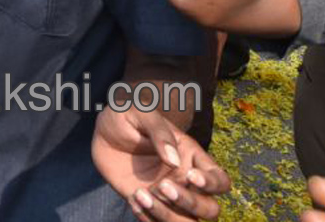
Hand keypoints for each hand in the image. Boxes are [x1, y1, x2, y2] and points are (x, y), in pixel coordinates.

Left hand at [92, 105, 229, 220]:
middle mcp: (185, 181)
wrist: (104, 130)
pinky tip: (132, 198)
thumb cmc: (128, 116)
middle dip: (190, 203)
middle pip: (210, 209)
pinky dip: (147, 218)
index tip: (190, 175)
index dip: (212, 184)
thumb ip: (159, 132)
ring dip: (168, 216)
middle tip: (161, 185)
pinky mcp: (148, 204)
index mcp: (191, 158)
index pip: (220, 180)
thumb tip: (173, 160)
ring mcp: (167, 196)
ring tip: (140, 194)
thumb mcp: (141, 113)